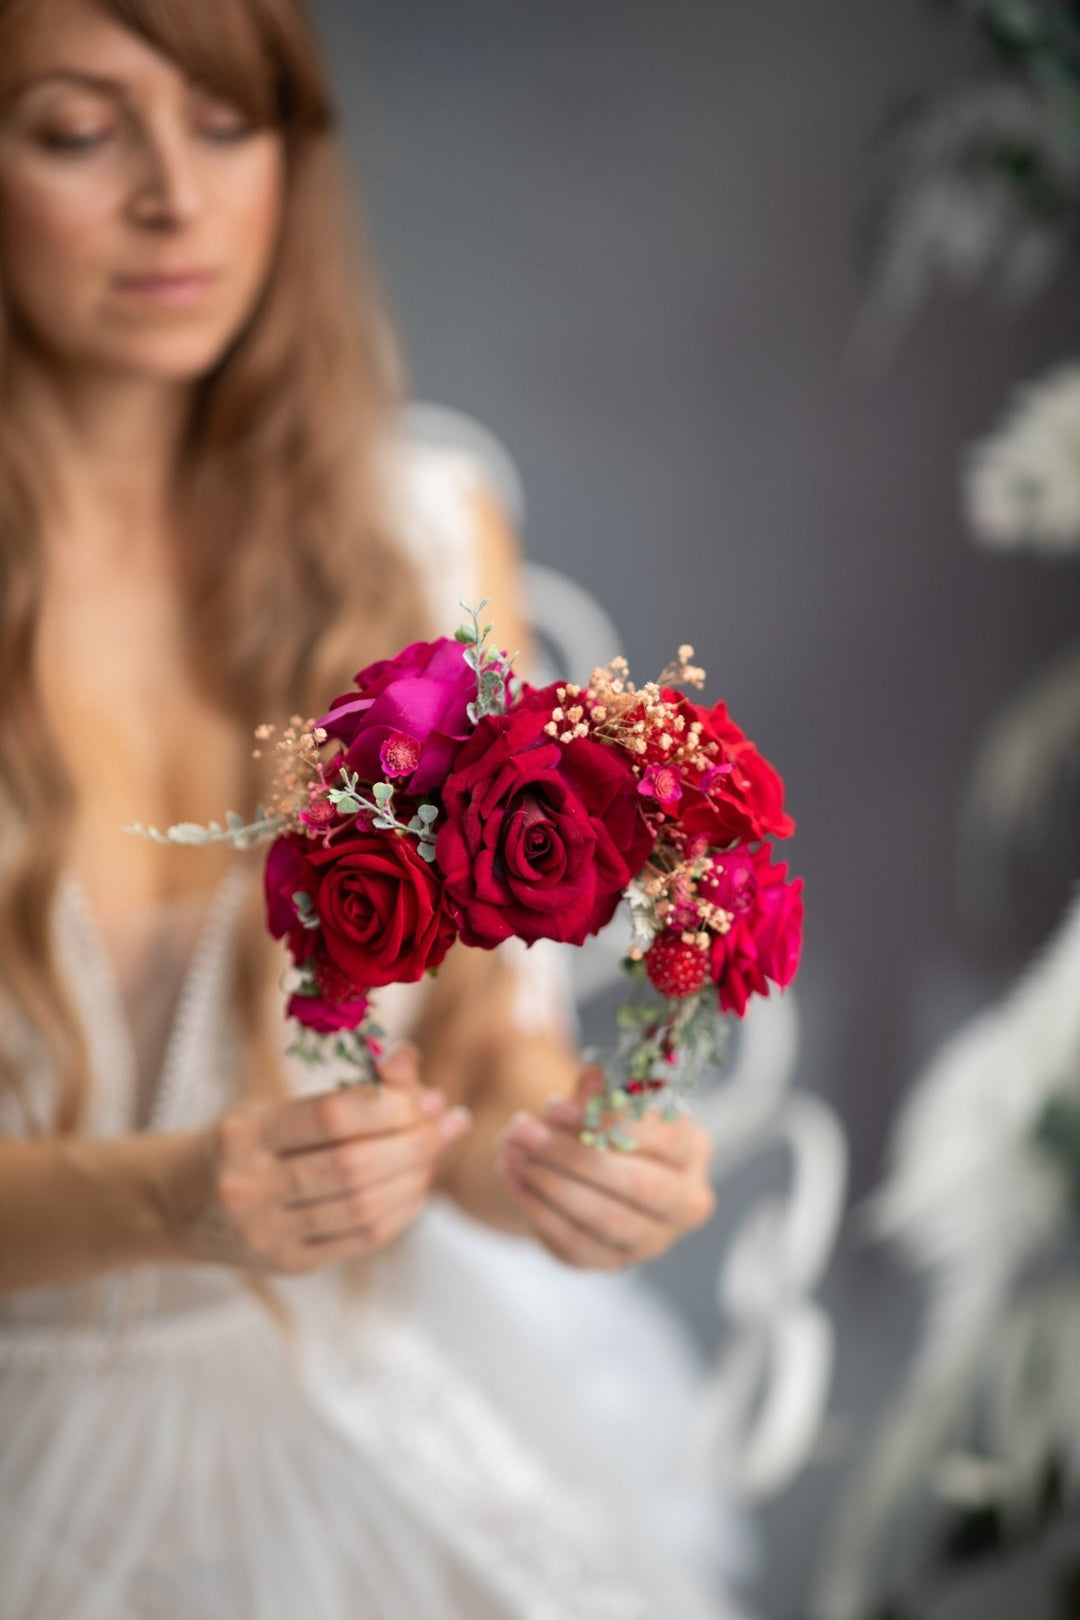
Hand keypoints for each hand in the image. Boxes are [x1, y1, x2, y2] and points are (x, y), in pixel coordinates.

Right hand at [162, 1046, 470, 1273]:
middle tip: (448, 1121)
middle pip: (354, 1167)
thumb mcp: (277, 1105)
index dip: (389, 1105)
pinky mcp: (287, 1266)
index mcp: (245, 1134)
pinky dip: (401, 1210)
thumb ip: (347, 1089)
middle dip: (414, 1142)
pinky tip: (416, 1185)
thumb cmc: (244, 1142)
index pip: (331, 1116)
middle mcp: (249, 1187)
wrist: (179, 1205)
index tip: (426, 1094)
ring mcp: (266, 1234)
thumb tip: (413, 1062)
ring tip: (435, 1151)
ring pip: (363, 1207)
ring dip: (415, 1176)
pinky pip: (361, 1240)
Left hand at [496, 1070, 715, 1268]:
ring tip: (510, 1152)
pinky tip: (511, 1178)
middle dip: (572, 1156)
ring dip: (550, 1183)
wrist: (596, 1173)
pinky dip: (539, 1210)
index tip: (553, 1106)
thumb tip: (589, 1080)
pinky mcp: (615, 1262)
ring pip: (606, 1219)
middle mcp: (685, 1203)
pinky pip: (577, 1243)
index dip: (607, 1122)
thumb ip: (600, 1095)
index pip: (663, 1139)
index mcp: (694, 1151)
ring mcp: (653, 1239)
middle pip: (637, 1185)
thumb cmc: (607, 1127)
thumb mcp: (606, 1103)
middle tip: (521, 1130)